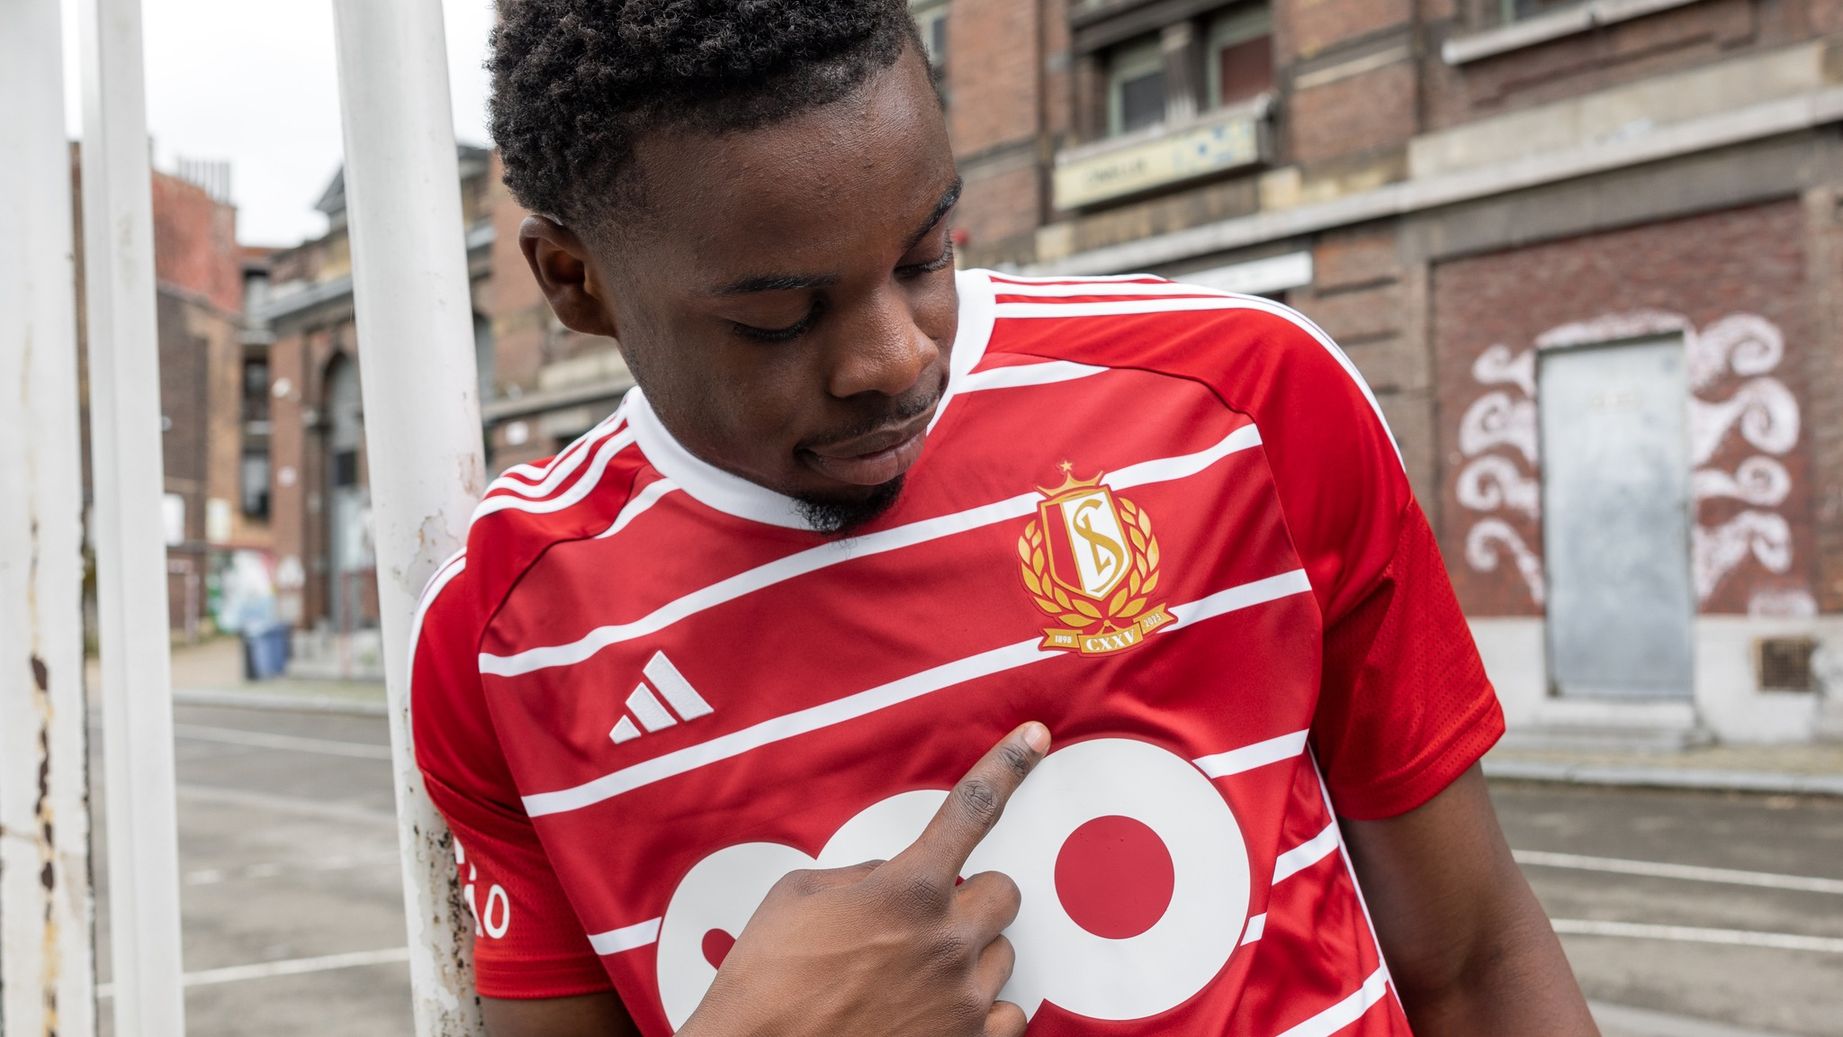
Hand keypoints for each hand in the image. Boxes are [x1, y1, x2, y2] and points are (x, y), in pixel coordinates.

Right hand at [679, 722, 1051, 1036]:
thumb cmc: (764, 984)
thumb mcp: (797, 898)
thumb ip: (863, 875)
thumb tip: (893, 879)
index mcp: (906, 889)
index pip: (972, 808)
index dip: (1008, 766)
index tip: (1036, 736)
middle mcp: (947, 940)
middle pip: (1003, 893)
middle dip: (971, 900)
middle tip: (925, 922)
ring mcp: (962, 999)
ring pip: (1003, 955)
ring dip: (968, 957)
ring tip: (909, 979)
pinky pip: (1009, 1015)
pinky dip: (979, 1011)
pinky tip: (935, 1012)